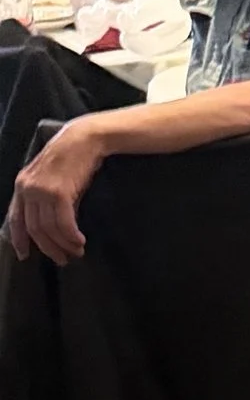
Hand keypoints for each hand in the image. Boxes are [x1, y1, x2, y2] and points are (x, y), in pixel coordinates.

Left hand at [5, 119, 106, 264]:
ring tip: (76, 251)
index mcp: (21, 185)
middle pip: (34, 228)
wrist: (84, 139)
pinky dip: (72, 236)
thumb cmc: (72, 158)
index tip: (24, 255)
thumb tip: (57, 228)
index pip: (15, 218)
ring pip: (49, 228)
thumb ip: (48, 200)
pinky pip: (64, 222)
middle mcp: (27, 188)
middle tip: (62, 259)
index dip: (19, 239)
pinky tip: (80, 241)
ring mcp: (42, 190)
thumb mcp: (53, 179)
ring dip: (63, 244)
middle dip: (48, 247)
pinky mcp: (59, 192)